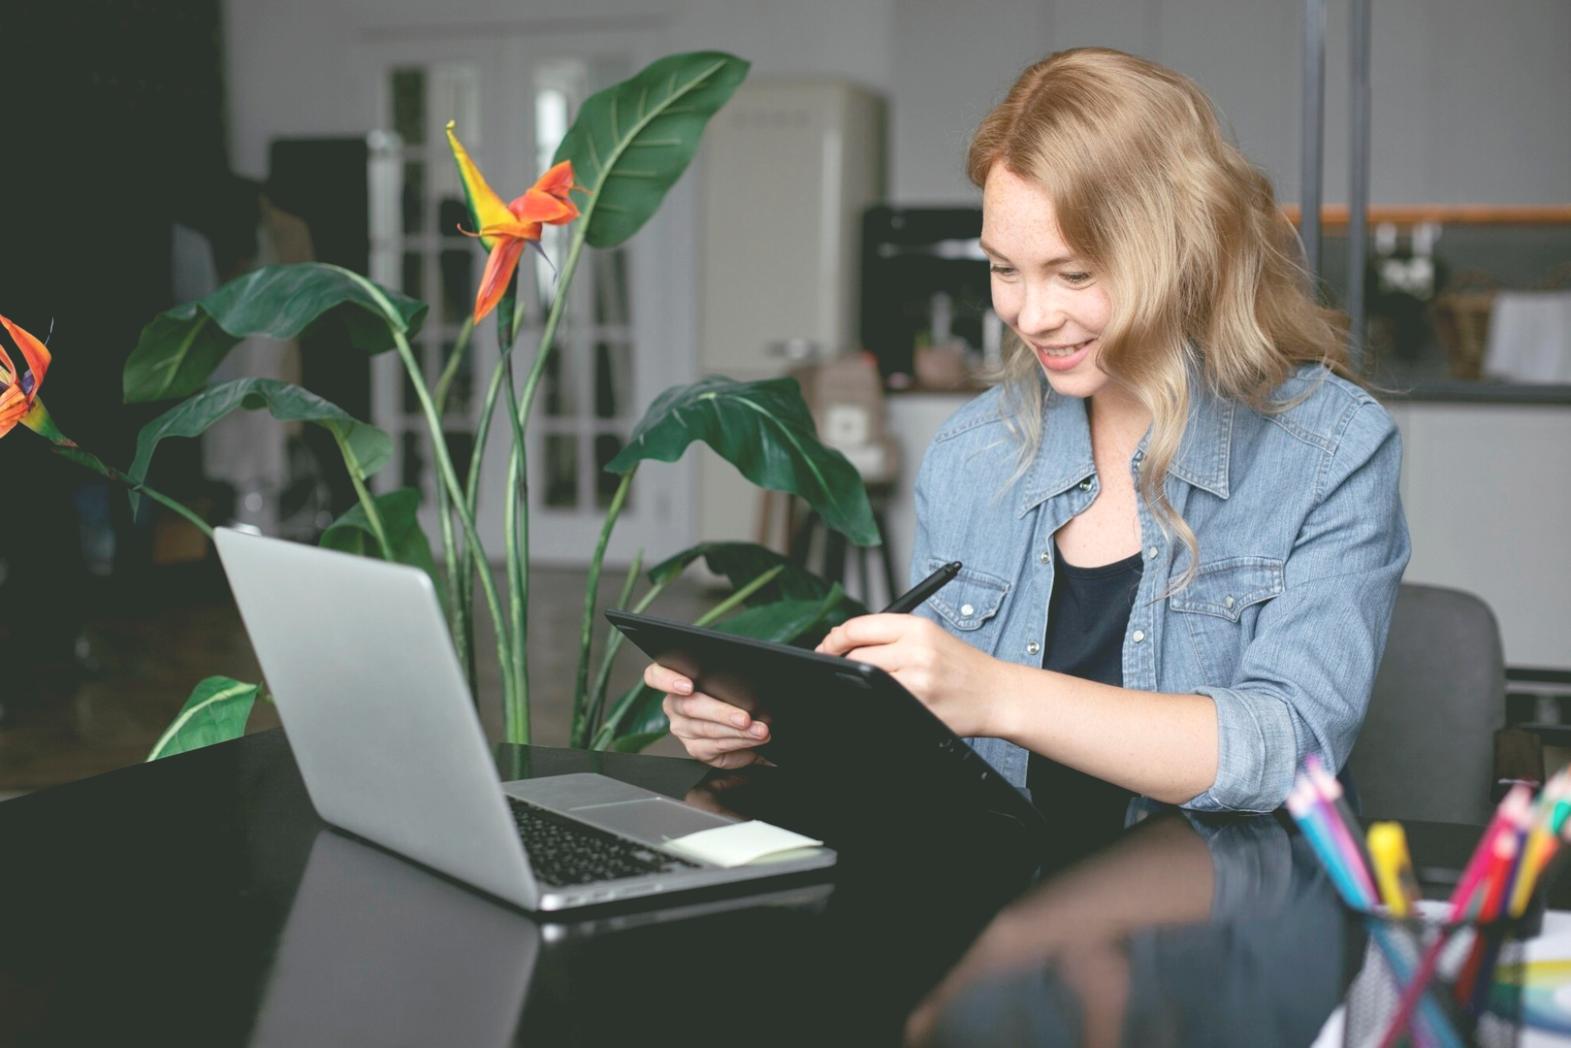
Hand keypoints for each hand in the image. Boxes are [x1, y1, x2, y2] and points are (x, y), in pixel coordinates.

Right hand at [644, 662, 771, 768]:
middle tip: (745, 718)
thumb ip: (725, 678)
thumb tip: (749, 682)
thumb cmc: (731, 693)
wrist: (741, 720)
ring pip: (706, 731)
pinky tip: (753, 743)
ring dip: (738, 733)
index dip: (668, 680)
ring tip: (759, 731)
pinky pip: (715, 749)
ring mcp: (682, 729)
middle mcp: (674, 705)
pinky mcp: (694, 749)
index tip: (688, 686)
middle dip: (722, 713)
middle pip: (690, 707)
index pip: (656, 676)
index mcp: (673, 680)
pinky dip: (738, 746)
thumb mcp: (724, 681)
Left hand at [814, 614, 1011, 738]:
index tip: (825, 647)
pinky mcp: (919, 707)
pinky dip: (874, 702)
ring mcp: (918, 682)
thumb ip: (889, 635)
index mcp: (918, 627)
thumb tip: (843, 640)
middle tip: (840, 668)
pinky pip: (881, 703)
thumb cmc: (962, 666)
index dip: (834, 639)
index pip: (859, 627)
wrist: (997, 694)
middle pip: (856, 656)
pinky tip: (883, 700)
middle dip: (843, 664)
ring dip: (859, 685)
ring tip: (868, 684)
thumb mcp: (930, 636)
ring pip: (865, 681)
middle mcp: (917, 650)